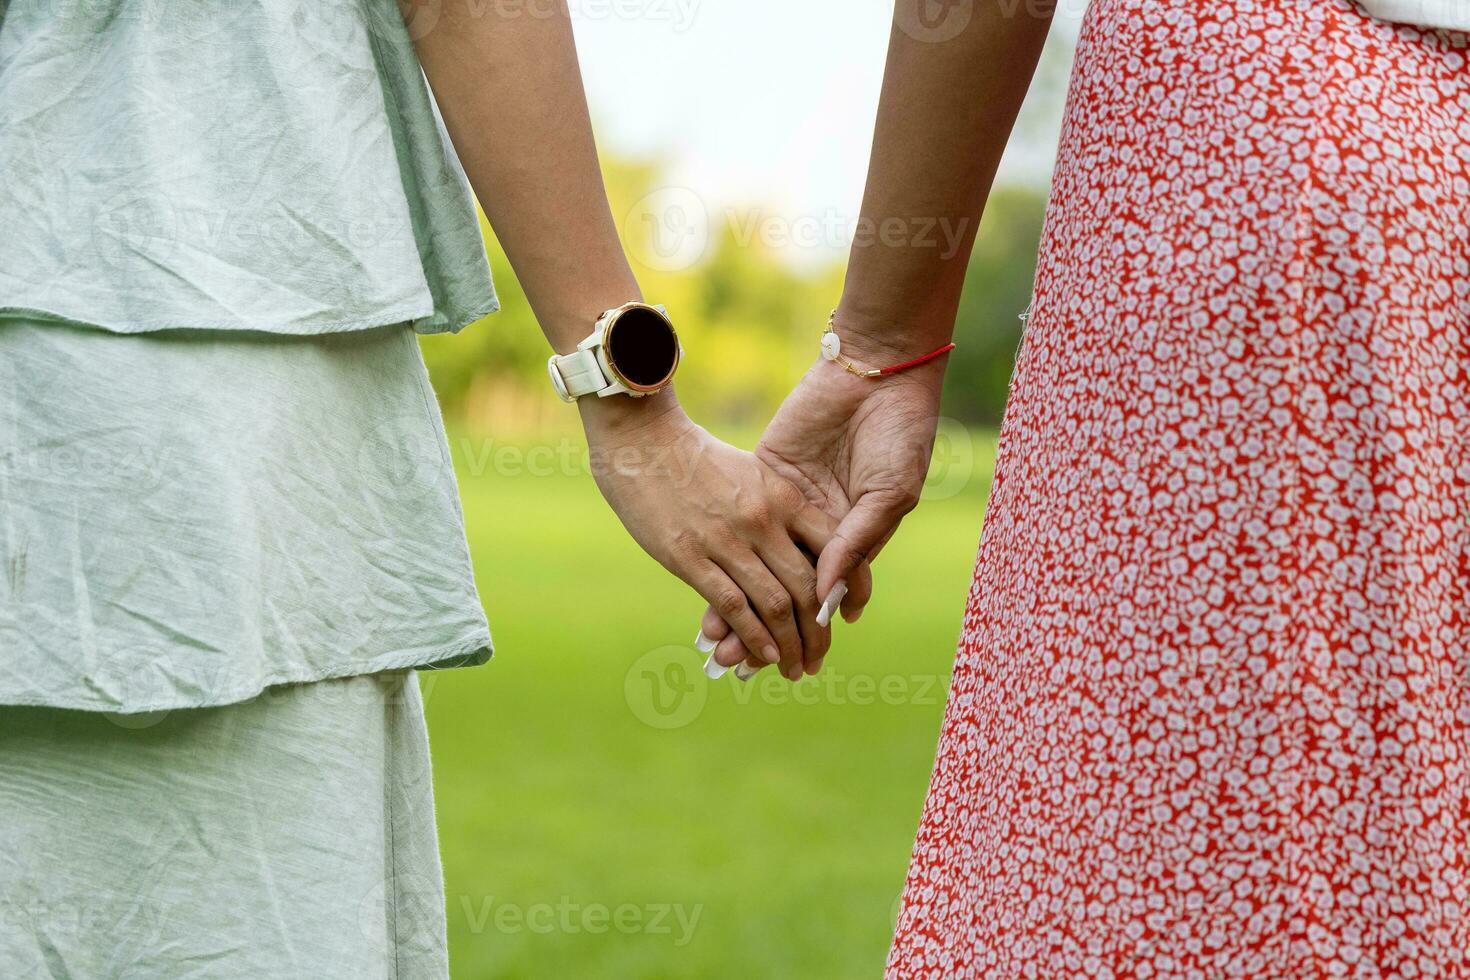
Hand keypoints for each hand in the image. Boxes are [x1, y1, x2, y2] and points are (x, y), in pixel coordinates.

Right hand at [580, 394, 842, 678]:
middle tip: (819, 659)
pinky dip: (754, 638)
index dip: (846, 590)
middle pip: (809, 588)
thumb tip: (796, 552)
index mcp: (784, 496)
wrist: (642, 440)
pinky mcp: (690, 558)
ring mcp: (728, 540)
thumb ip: (777, 510)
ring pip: (776, 605)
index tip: (846, 616)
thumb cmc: (696, 458)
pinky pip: (734, 607)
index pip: (835, 551)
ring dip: (790, 646)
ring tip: (795, 669)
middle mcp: (764, 520)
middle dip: (818, 633)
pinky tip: (764, 656)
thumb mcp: (752, 474)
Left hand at [698, 352, 943, 677]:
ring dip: (738, 603)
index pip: (824, 595)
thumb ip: (857, 541)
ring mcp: (791, 502)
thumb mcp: (890, 492)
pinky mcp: (766, 475)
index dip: (805, 630)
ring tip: (715, 640)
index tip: (787, 663)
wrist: (876, 368)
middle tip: (739, 665)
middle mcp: (821, 525)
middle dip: (764, 628)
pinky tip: (705, 590)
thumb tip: (826, 596)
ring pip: (759, 565)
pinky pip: (743, 525)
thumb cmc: (900, 431)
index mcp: (855, 534)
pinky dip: (725, 558)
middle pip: (786, 589)